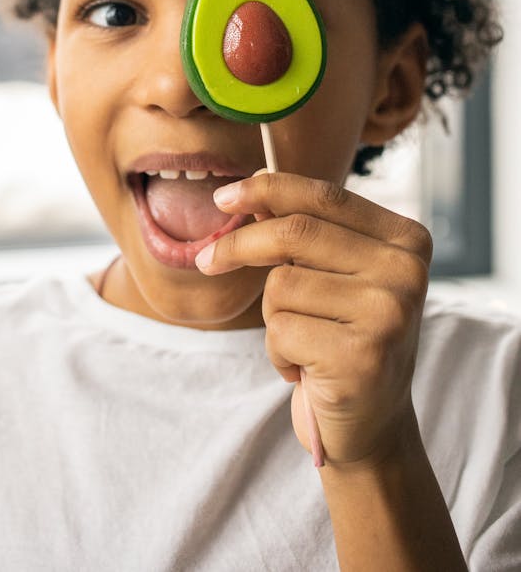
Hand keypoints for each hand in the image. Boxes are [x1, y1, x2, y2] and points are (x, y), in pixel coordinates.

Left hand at [195, 171, 432, 468]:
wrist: (372, 426)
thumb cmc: (344, 339)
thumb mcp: (333, 275)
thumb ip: (303, 230)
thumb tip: (251, 187)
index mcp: (406, 240)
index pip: (325, 197)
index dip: (268, 189)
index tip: (223, 196)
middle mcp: (407, 271)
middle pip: (296, 233)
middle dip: (239, 244)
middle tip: (207, 260)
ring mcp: (389, 314)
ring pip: (282, 285)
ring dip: (274, 318)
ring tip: (303, 343)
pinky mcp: (363, 357)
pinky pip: (281, 330)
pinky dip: (278, 352)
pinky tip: (307, 371)